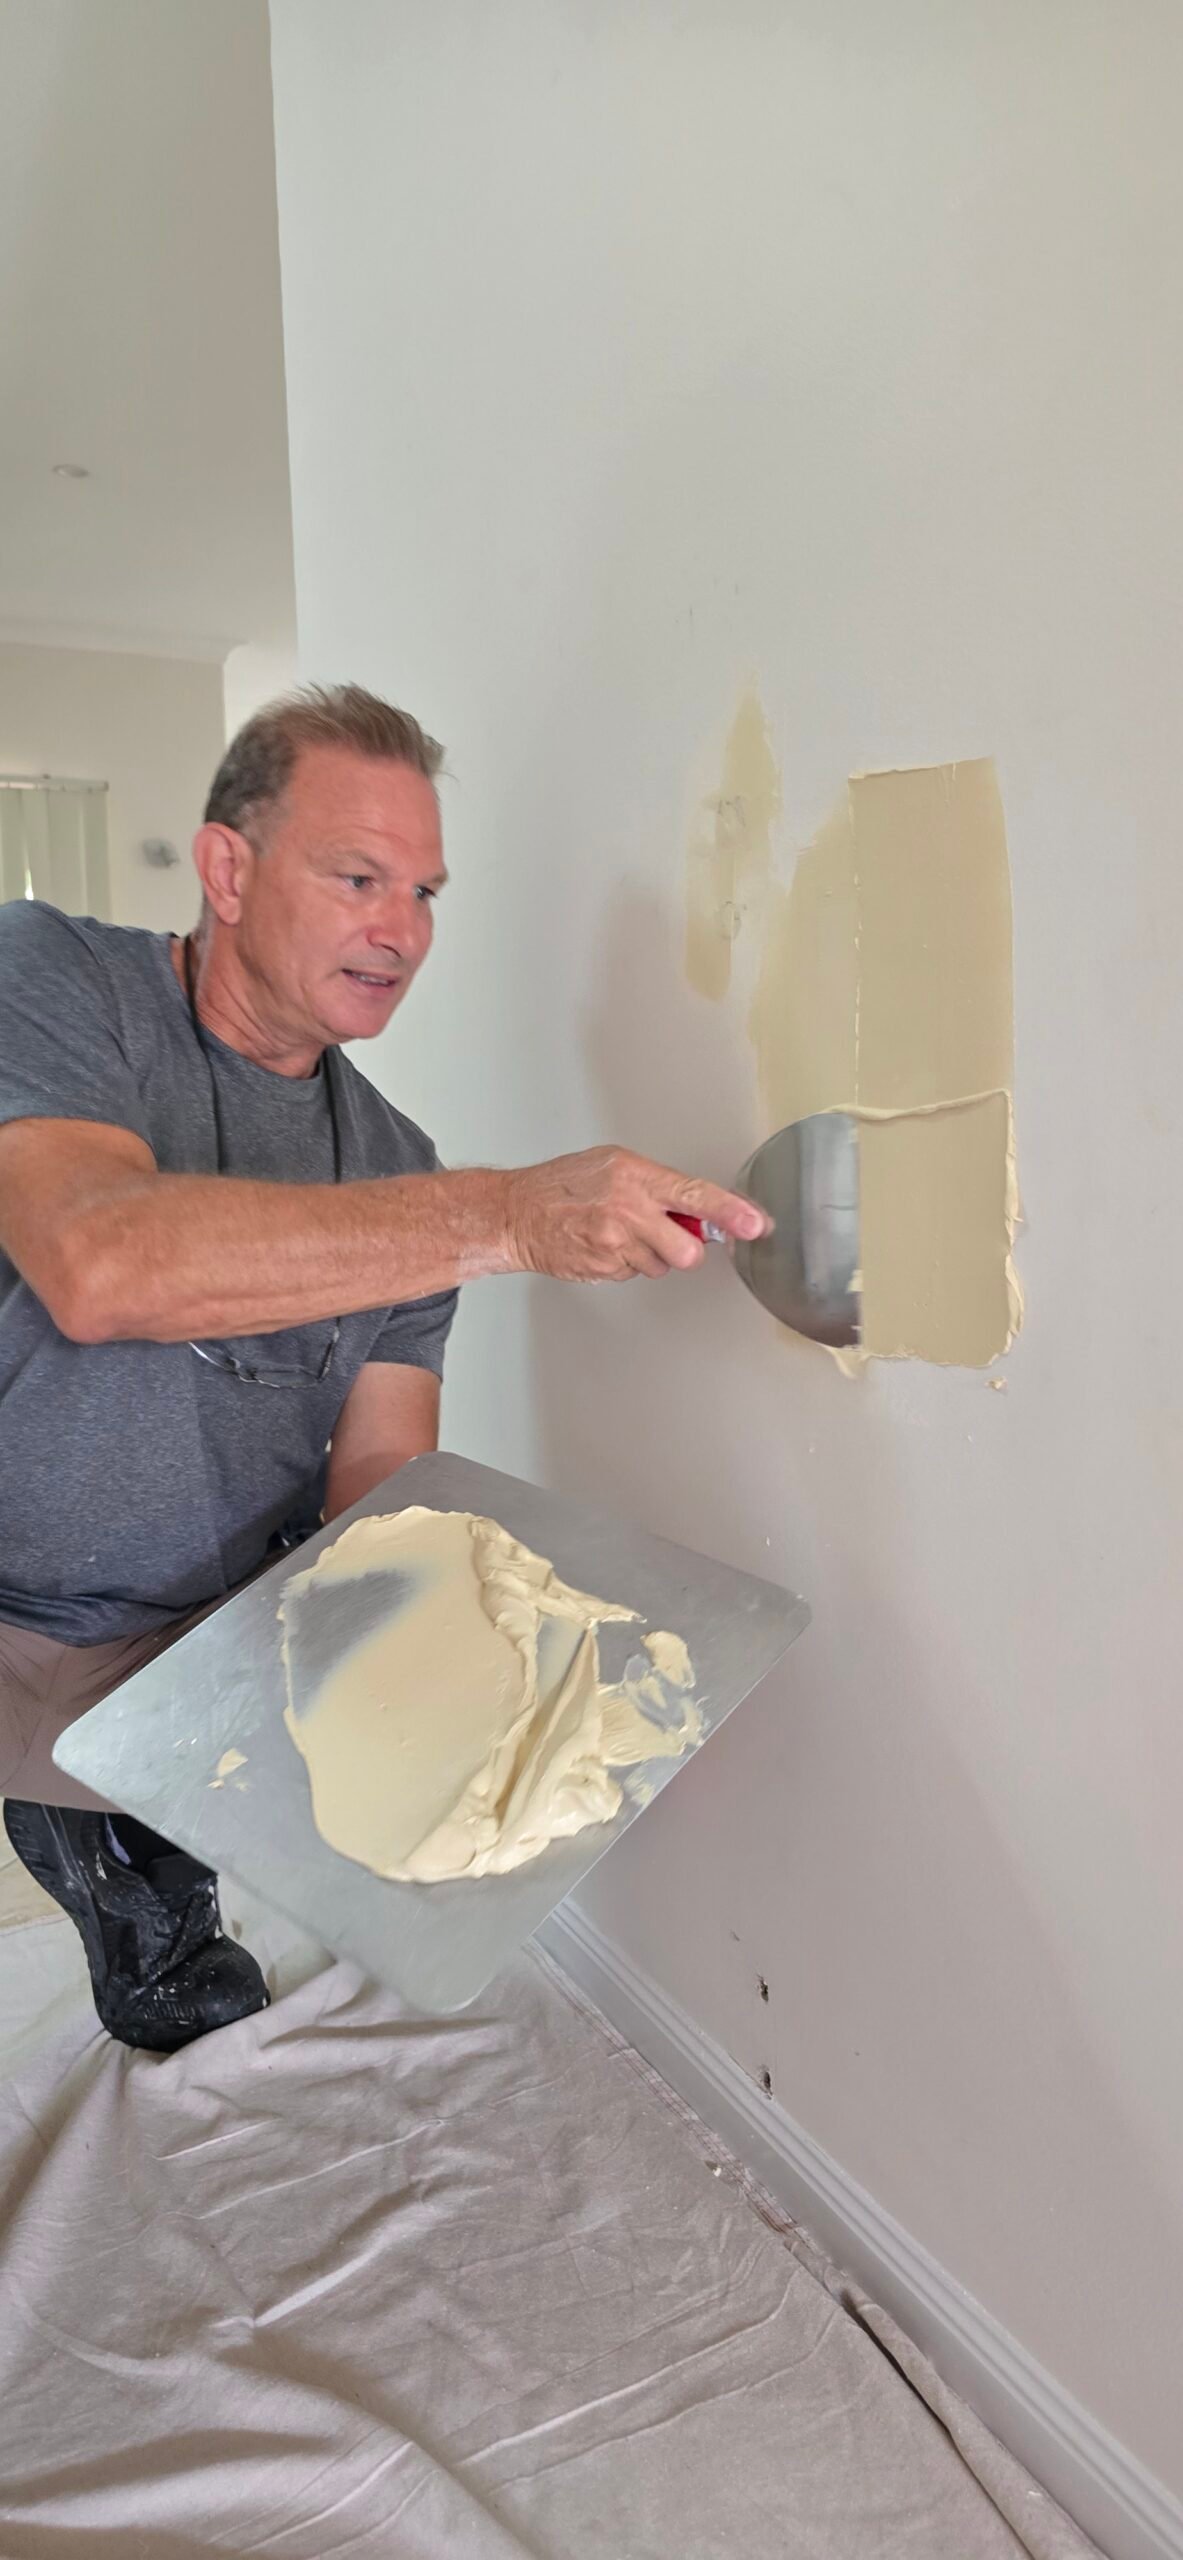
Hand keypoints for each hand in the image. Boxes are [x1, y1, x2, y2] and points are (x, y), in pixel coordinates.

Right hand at [504, 1146, 770, 1282]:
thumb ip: (657, 1185)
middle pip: (686, 1251)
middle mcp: (629, 1211)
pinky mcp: (604, 1269)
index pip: (696, 1196)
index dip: (731, 1213)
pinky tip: (602, 1245)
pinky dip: (624, 1263)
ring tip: (617, 1233)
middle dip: (682, 1249)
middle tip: (663, 1235)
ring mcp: (615, 1244)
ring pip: (660, 1266)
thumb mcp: (613, 1165)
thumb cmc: (562, 1185)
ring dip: (648, 1255)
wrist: (516, 1214)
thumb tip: (698, 1209)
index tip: (755, 1224)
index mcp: (636, 1177)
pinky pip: (633, 1274)